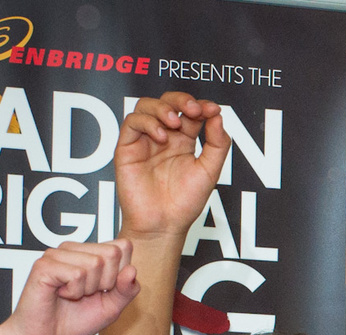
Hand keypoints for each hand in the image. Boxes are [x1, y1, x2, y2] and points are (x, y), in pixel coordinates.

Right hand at [2, 242, 138, 334]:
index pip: (123, 247)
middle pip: (112, 253)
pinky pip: (77, 274)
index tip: (103, 290)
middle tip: (85, 294)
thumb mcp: (111, 308)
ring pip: (95, 263)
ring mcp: (57, 254)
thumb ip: (126, 290)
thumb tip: (132, 270)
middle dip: (106, 282)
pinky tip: (60, 294)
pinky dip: (74, 292)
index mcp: (90, 254)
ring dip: (87, 289)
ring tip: (71, 295)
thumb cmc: (75, 321)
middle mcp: (73, 249)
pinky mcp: (44, 265)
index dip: (121, 274)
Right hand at [115, 92, 228, 240]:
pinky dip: (148, 122)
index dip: (202, 105)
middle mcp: (164, 137)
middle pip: (168, 102)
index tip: (213, 110)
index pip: (191, 112)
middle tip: (194, 109)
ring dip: (163, 107)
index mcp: (185, 140)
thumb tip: (217, 115)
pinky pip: (132, 122)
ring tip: (175, 123)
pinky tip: (162, 137)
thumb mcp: (209, 171)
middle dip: (182, 99)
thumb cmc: (184, 202)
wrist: (163, 223)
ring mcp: (145, 140)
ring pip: (147, 106)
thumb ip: (217, 145)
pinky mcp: (128, 146)